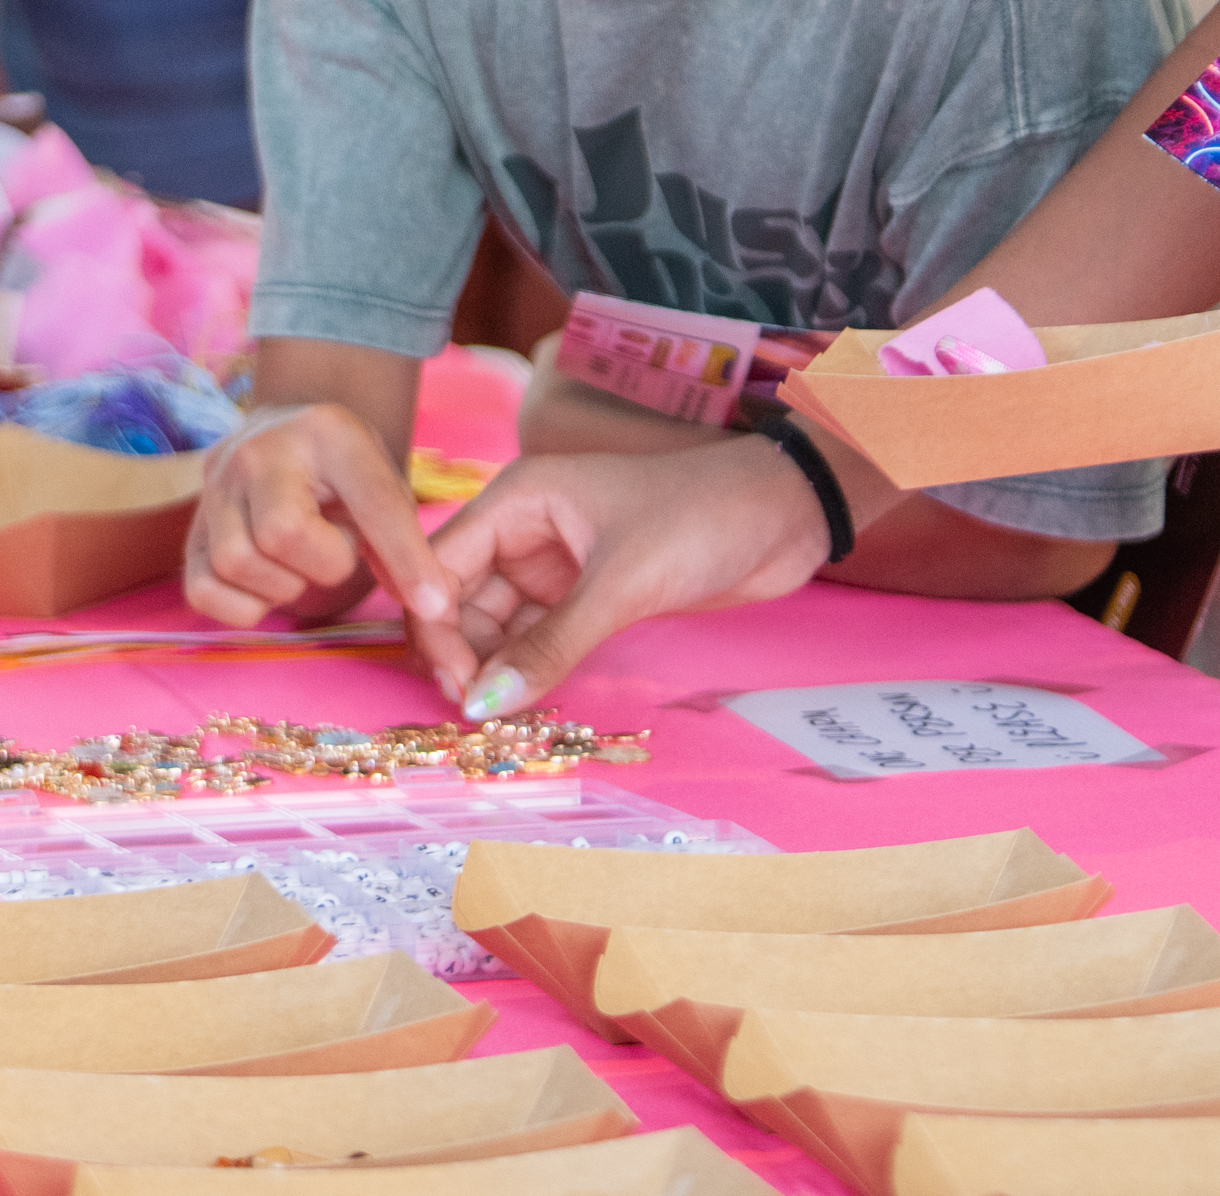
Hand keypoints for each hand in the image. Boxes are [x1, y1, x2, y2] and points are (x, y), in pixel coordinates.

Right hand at [184, 401, 473, 681]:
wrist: (284, 434)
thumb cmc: (341, 471)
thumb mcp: (382, 484)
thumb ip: (404, 543)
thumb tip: (432, 608)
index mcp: (328, 432)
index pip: (371, 500)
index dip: (406, 557)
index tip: (434, 603)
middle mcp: (260, 452)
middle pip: (281, 534)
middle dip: (323, 564)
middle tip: (334, 550)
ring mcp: (215, 488)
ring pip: (235, 561)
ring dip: (282, 585)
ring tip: (301, 562)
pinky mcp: (190, 532)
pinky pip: (202, 590)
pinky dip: (241, 607)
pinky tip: (268, 585)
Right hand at [422, 437, 832, 716]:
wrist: (786, 514)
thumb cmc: (703, 518)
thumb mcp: (623, 582)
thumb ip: (551, 645)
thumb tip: (482, 706)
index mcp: (521, 498)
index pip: (443, 565)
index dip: (433, 624)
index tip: (449, 685)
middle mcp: (527, 529)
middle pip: (462, 601)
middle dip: (461, 655)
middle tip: (474, 715)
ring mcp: (557, 566)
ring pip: (498, 627)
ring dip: (493, 670)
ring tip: (498, 720)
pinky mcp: (588, 597)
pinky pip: (537, 639)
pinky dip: (528, 671)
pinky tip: (525, 704)